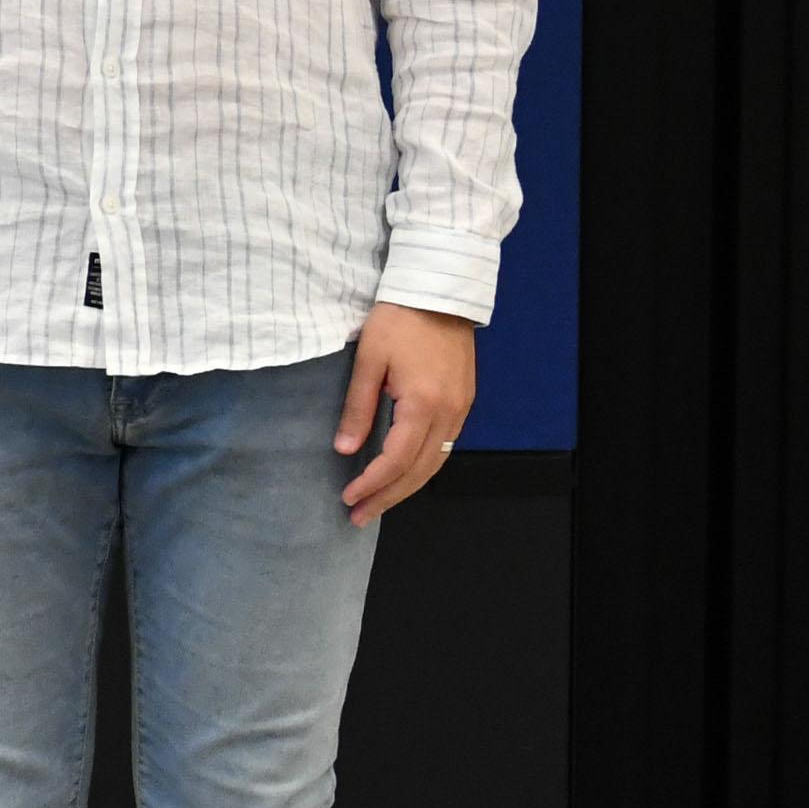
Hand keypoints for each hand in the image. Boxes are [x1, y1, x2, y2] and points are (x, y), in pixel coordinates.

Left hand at [335, 302, 476, 524]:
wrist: (439, 291)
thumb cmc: (398, 320)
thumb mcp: (368, 361)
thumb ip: (357, 407)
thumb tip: (344, 449)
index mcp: (424, 404)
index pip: (396, 459)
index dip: (372, 484)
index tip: (348, 499)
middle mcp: (450, 412)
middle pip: (420, 470)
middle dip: (389, 496)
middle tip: (359, 516)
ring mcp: (462, 408)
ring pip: (437, 461)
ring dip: (407, 486)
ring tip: (378, 503)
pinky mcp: (464, 401)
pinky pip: (445, 445)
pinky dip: (423, 466)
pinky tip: (403, 474)